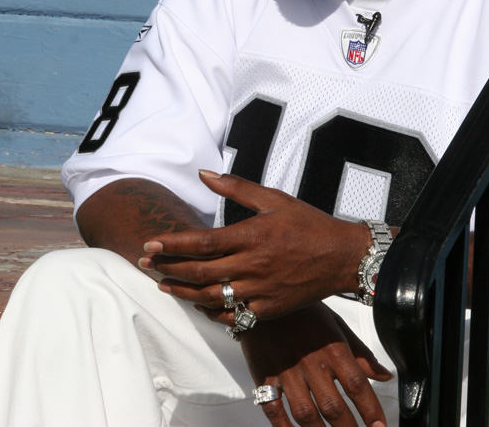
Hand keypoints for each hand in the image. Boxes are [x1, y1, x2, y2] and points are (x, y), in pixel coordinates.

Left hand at [139, 171, 370, 322]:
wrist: (344, 257)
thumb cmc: (308, 223)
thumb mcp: (273, 198)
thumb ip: (235, 187)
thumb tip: (203, 173)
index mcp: (251, 236)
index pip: (201, 243)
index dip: (172, 245)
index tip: (149, 245)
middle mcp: (253, 266)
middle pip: (199, 272)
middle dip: (167, 269)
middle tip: (145, 265)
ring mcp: (261, 291)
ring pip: (211, 297)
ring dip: (182, 293)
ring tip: (163, 286)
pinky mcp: (269, 309)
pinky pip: (233, 315)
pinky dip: (212, 312)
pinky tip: (198, 303)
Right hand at [239, 302, 391, 426]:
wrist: (260, 299)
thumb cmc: (302, 313)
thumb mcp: (336, 326)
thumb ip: (361, 354)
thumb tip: (384, 375)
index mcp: (333, 349)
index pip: (357, 386)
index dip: (371, 410)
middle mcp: (311, 363)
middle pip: (333, 407)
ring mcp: (286, 371)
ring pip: (305, 413)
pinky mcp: (264, 376)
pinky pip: (273, 408)